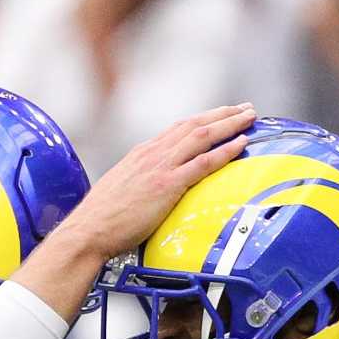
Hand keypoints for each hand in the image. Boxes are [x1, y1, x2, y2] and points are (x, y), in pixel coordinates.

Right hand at [52, 106, 256, 261]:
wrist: (88, 230)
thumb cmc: (102, 218)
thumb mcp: (122, 189)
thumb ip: (140, 182)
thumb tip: (151, 189)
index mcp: (142, 153)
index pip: (179, 128)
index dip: (203, 119)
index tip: (220, 115)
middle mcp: (153, 153)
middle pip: (195, 124)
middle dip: (223, 114)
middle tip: (245, 108)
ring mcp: (160, 167)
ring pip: (202, 135)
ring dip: (229, 124)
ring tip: (250, 117)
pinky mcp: (167, 184)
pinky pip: (203, 162)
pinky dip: (225, 151)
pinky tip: (240, 144)